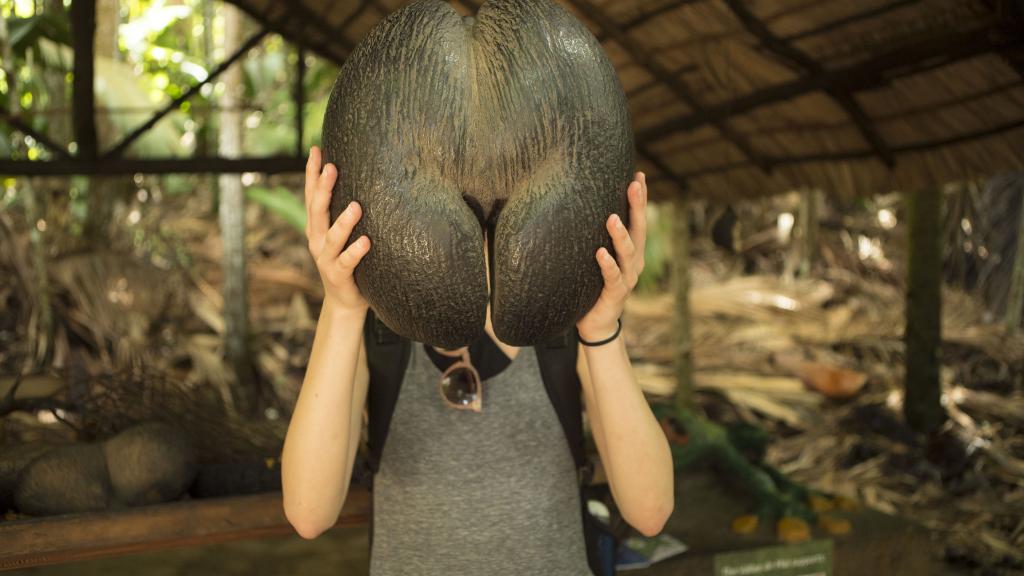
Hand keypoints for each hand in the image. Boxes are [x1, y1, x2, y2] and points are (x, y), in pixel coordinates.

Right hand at [305, 145, 370, 312]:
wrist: (344, 302)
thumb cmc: (349, 261)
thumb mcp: (342, 235)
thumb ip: (345, 212)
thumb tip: (364, 179)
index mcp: (317, 227)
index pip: (312, 196)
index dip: (312, 174)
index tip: (316, 150)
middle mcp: (317, 240)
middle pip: (317, 211)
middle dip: (322, 189)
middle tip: (331, 168)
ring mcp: (326, 259)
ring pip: (332, 237)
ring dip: (343, 222)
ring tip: (356, 206)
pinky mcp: (339, 276)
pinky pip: (347, 262)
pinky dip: (356, 252)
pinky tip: (367, 242)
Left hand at [576, 171, 647, 341]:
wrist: (596, 322)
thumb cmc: (593, 285)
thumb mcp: (596, 258)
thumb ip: (594, 237)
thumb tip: (576, 206)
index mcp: (631, 251)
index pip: (637, 220)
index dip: (640, 199)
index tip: (638, 175)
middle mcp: (633, 262)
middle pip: (639, 230)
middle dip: (637, 207)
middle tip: (633, 185)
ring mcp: (627, 278)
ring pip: (627, 252)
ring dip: (620, 235)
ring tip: (612, 218)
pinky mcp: (616, 294)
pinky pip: (613, 277)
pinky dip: (607, 265)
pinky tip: (600, 253)